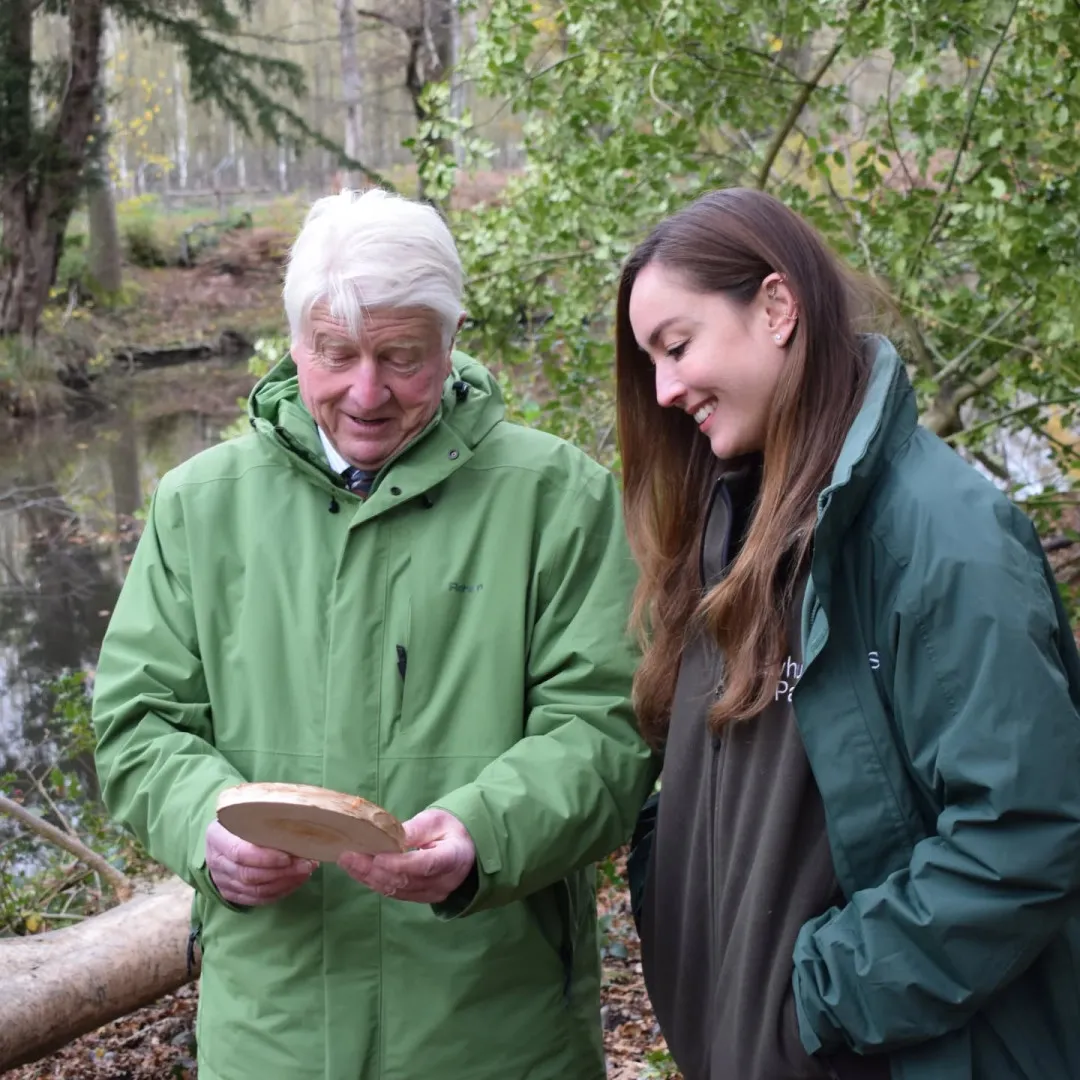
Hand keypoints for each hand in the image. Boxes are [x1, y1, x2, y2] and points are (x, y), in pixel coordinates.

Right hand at [205, 820, 316, 906]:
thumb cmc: (241, 821)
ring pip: (254, 890)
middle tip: (306, 865)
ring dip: (284, 883)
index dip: (265, 858)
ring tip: (305, 872)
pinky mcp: (231, 893)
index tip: (288, 857)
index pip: (239, 853)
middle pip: (248, 874)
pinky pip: (256, 899)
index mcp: (217, 837)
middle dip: (281, 872)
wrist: (221, 837)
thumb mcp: (247, 811)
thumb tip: (299, 812)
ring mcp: (222, 880)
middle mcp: (216, 861)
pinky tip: (295, 881)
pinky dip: (278, 893)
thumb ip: (265, 813)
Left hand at [337, 808, 475, 903]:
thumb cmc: (451, 829)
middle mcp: (443, 882)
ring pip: (397, 890)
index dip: (400, 864)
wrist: (466, 849)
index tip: (377, 857)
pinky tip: (359, 871)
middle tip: (349, 856)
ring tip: (348, 862)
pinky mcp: (421, 898)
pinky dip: (375, 882)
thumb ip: (417, 829)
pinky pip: (396, 893)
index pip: (426, 865)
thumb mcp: (438, 820)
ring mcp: (432, 894)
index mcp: (453, 858)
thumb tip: (390, 834)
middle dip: (374, 870)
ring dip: (369, 878)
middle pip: (406, 881)